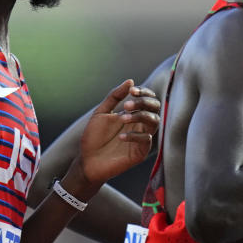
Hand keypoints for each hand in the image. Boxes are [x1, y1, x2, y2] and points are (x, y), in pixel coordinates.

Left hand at [67, 80, 160, 198]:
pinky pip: (146, 140)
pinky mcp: (140, 152)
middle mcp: (139, 124)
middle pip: (155, 107)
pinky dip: (135, 136)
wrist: (87, 161)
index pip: (147, 98)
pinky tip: (121, 137)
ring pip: (154, 122)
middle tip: (126, 105)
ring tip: (122, 118)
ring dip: (140, 116)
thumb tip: (130, 81)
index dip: (143, 92)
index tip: (132, 91)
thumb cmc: (93, 137)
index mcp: (132, 113)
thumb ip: (115, 96)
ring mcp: (141, 137)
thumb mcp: (101, 112)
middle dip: (143, 102)